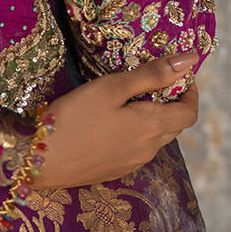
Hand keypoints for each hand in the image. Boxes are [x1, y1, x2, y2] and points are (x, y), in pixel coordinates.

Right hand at [29, 54, 199, 188]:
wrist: (40, 160)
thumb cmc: (75, 117)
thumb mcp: (112, 87)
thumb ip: (152, 74)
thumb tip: (190, 61)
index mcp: (152, 127)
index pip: (189, 112)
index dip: (191, 92)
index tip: (179, 73)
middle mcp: (149, 150)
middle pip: (175, 125)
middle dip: (172, 102)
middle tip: (152, 80)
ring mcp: (132, 163)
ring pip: (156, 138)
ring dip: (154, 117)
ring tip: (130, 97)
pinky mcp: (115, 170)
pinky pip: (138, 148)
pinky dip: (137, 131)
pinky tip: (112, 121)